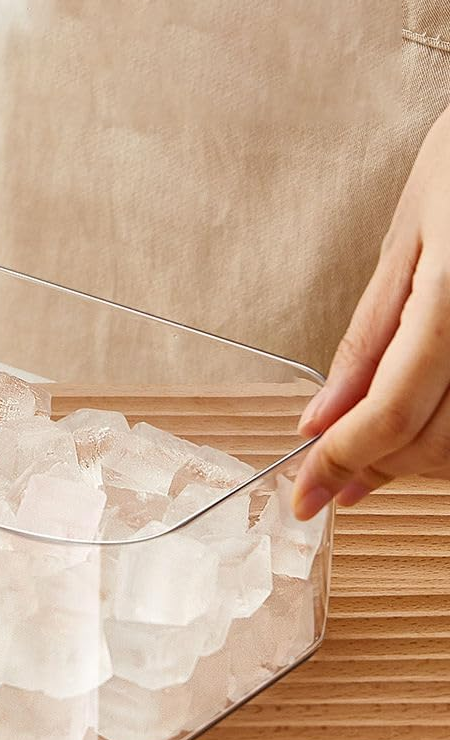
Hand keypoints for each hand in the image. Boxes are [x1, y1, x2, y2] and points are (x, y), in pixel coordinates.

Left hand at [292, 103, 449, 518]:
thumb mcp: (407, 242)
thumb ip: (368, 341)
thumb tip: (319, 421)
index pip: (389, 415)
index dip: (339, 464)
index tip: (304, 497)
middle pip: (433, 442)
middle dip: (374, 465)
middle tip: (331, 473)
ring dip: (414, 459)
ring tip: (372, 448)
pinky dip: (448, 435)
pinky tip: (420, 423)